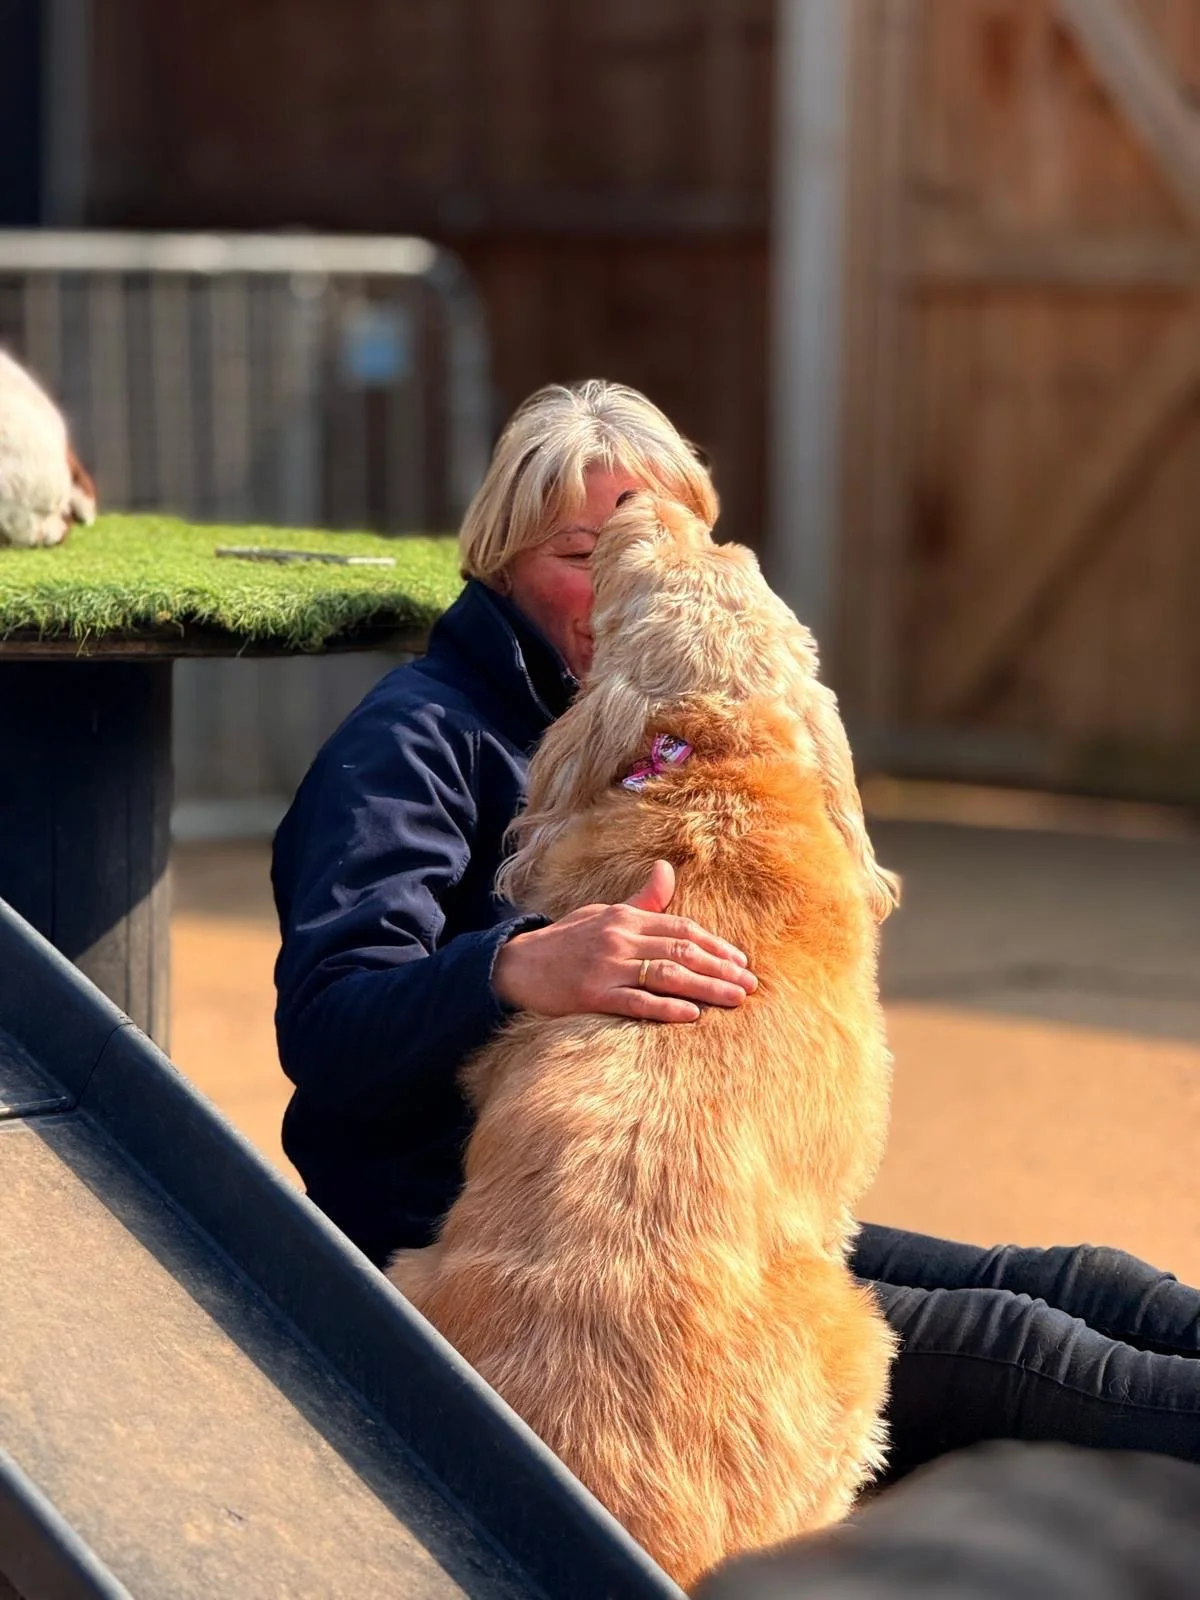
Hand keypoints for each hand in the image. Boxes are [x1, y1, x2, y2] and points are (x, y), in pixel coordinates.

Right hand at [491, 860, 756, 1021]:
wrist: (516, 965)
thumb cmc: (565, 940)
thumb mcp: (603, 913)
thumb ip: (641, 901)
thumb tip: (666, 871)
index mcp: (625, 918)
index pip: (681, 929)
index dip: (715, 945)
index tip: (741, 961)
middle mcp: (620, 938)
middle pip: (682, 952)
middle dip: (721, 968)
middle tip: (749, 984)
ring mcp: (606, 967)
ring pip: (667, 976)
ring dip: (706, 988)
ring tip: (735, 999)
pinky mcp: (592, 995)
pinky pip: (636, 1002)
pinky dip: (666, 1008)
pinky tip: (691, 1014)